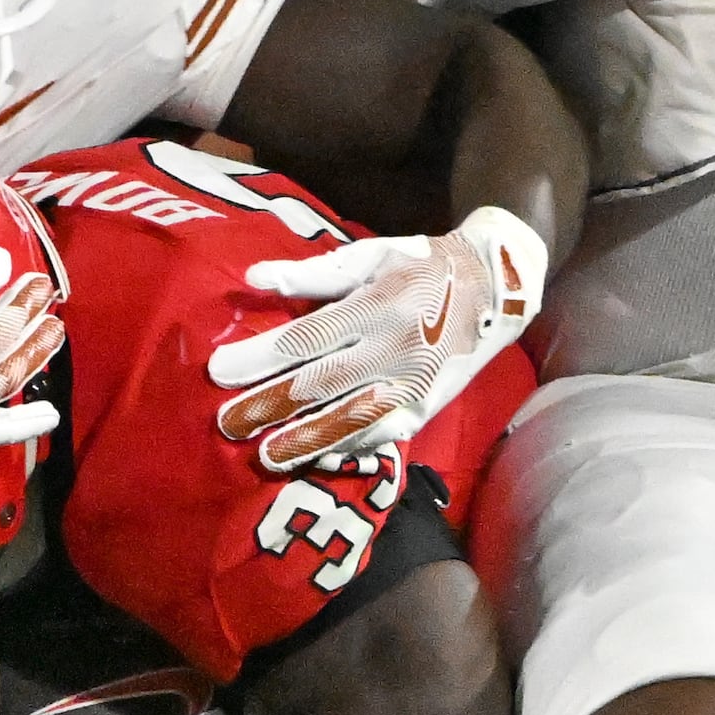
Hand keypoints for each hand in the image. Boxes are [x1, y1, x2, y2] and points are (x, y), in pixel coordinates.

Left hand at [205, 207, 544, 474]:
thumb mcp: (371, 254)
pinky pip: (381, 436)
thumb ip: (313, 273)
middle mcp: (393, 349)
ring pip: (350, 420)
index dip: (259, 357)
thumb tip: (255, 277)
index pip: (306, 338)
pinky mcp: (425, 408)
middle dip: (269, 407)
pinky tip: (317, 460)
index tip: (219, 372)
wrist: (495, 287)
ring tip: (265, 457)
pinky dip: (348, 449)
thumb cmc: (421, 265)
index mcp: (375, 306)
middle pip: (320, 385)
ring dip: (304, 442)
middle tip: (227, 424)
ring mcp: (411, 384)